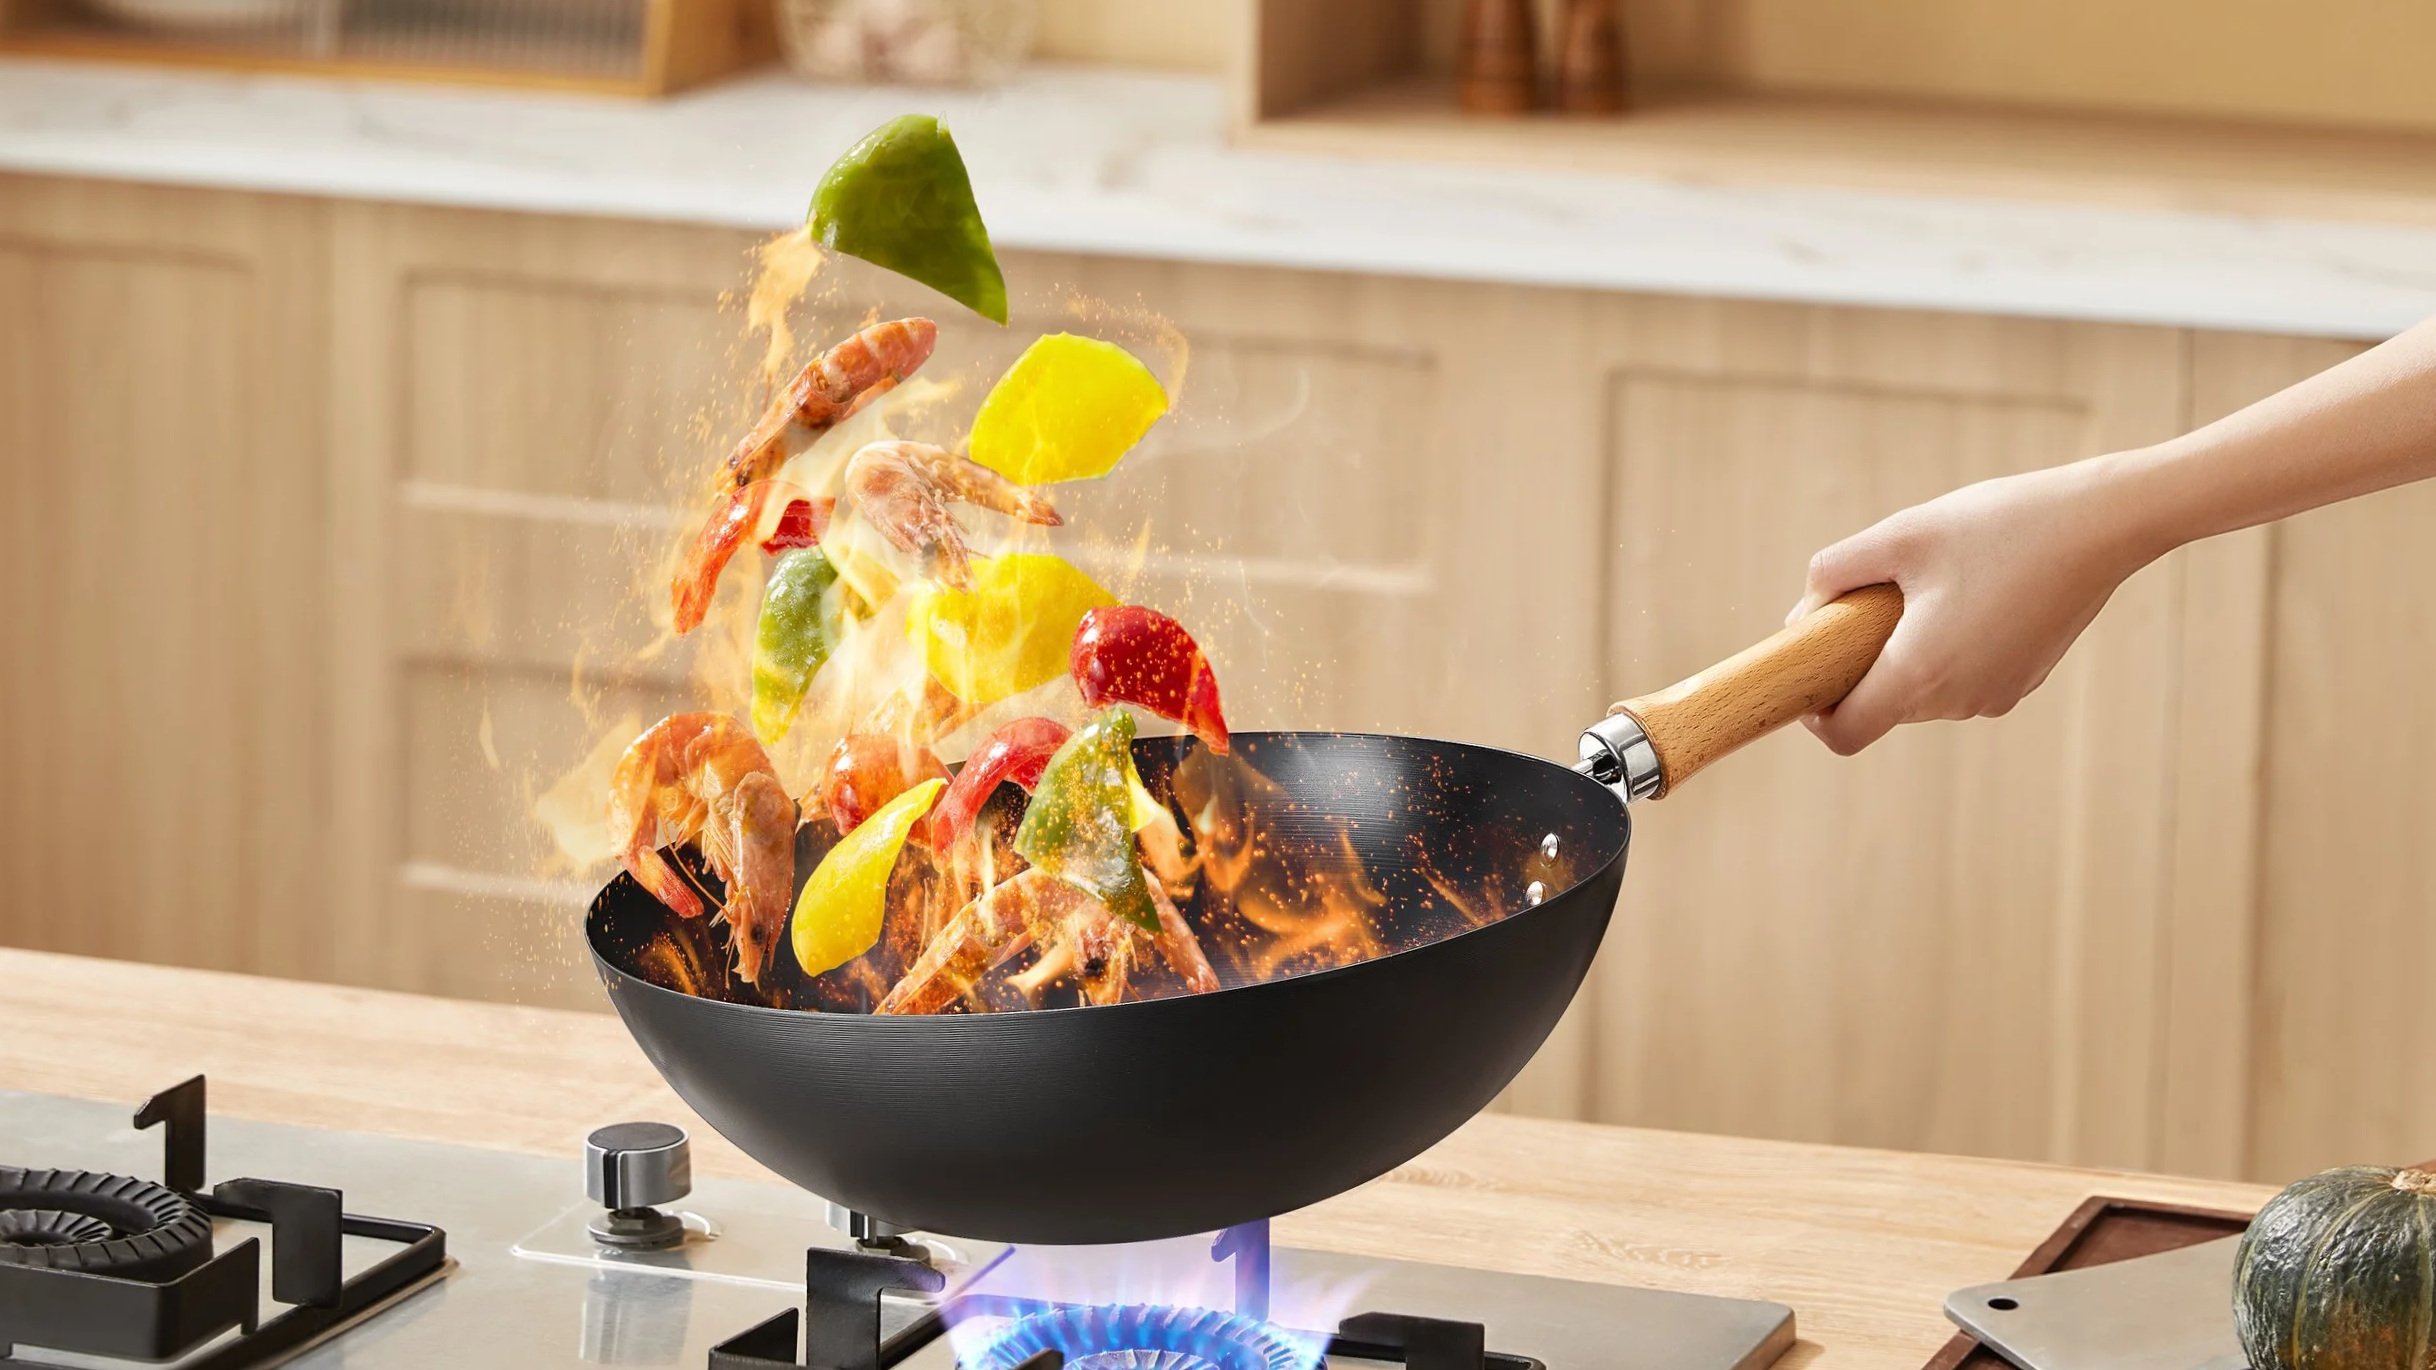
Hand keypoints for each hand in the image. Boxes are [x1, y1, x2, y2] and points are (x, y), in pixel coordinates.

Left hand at [1790, 458, 2157, 754]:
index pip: (1845, 733)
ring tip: (1922, 591)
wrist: (2102, 524)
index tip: (1810, 672)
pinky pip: (1960, 680)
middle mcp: (1958, 700)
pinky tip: (1964, 595)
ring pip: (1921, 693)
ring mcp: (1995, 696)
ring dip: (1903, 656)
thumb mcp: (1901, 534)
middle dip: (1859, 668)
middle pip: (1882, 708)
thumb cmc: (1998, 525)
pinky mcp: (2021, 681)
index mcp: (1920, 672)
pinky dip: (1943, 652)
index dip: (1815, 714)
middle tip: (1863, 606)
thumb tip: (1801, 614)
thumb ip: (1835, 573)